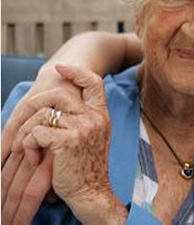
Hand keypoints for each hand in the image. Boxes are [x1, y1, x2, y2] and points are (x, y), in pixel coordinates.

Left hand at [16, 65, 125, 222]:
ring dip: (26, 131)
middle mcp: (94, 117)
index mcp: (101, 115)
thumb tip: (58, 105)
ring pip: (42, 113)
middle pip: (59, 93)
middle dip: (33, 105)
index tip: (60, 68)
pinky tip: (32, 157)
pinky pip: (37, 132)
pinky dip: (28, 145)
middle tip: (23, 123)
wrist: (92, 193)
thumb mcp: (92, 138)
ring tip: (25, 147)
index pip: (93, 83)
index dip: (76, 72)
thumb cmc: (86, 168)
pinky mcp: (68, 141)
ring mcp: (82, 127)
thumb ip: (82, 119)